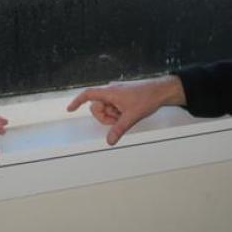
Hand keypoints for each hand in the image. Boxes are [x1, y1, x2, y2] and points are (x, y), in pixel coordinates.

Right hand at [66, 76, 185, 145]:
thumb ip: (118, 129)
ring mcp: (117, 93)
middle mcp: (111, 90)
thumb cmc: (147, 97)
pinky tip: (128, 113)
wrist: (161, 90)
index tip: (70, 109)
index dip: (77, 101)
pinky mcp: (122, 95)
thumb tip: (109, 141)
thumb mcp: (131, 116)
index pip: (88, 94)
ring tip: (126, 115)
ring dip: (113, 115)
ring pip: (106, 108)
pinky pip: (113, 106)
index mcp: (110, 92)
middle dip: (105, 117)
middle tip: (118, 120)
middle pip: (97, 106)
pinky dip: (118, 113)